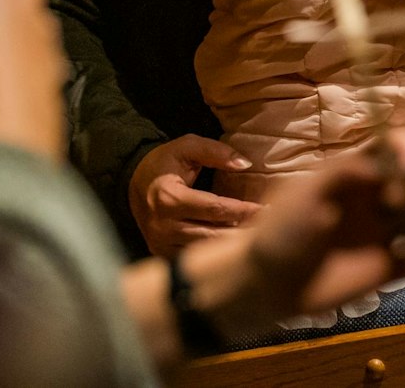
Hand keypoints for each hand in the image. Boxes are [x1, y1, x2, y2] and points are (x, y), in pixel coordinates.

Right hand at [130, 135, 260, 255]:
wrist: (133, 185)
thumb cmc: (164, 163)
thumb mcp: (187, 147)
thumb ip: (216, 152)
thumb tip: (245, 164)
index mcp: (169, 198)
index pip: (215, 208)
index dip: (244, 210)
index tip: (269, 209)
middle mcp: (163, 226)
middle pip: (213, 235)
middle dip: (244, 231)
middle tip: (272, 228)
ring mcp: (161, 244)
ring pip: (205, 251)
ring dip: (232, 246)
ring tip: (259, 239)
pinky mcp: (162, 254)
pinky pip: (194, 257)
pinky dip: (215, 254)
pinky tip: (236, 248)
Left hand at [187, 128, 404, 329]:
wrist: (266, 285)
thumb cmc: (280, 232)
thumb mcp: (306, 194)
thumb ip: (344, 172)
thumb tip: (385, 160)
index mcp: (357, 173)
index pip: (395, 147)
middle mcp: (377, 198)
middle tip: (404, 205)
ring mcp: (385, 233)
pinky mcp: (389, 267)